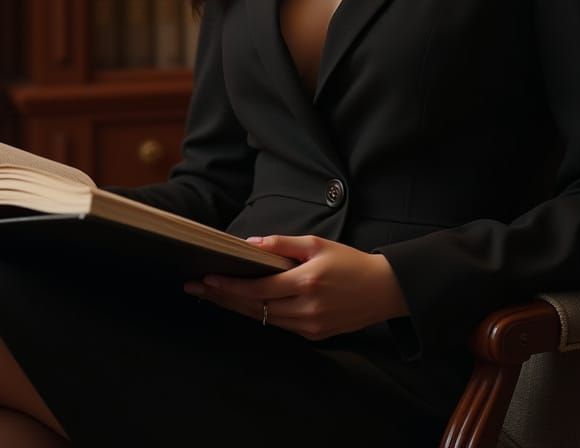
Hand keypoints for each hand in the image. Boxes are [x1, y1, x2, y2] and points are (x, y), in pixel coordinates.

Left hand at [182, 234, 409, 340]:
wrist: (384, 289)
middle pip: (254, 308)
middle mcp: (306, 309)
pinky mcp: (315, 336)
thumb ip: (283, 244)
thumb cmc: (350, 261)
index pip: (257, 289)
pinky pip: (279, 326)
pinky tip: (243, 306)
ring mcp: (310, 327)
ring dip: (237, 308)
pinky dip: (260, 315)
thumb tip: (251, 244)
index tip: (206, 278)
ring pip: (264, 320)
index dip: (229, 285)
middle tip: (195, 289)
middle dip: (223, 298)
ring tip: (212, 296)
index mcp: (306, 283)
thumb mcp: (317, 244)